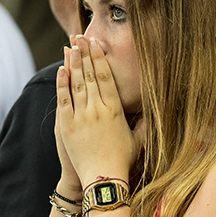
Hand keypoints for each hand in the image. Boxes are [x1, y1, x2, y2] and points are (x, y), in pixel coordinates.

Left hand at [56, 35, 143, 184]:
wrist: (102, 179)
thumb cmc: (122, 161)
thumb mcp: (138, 140)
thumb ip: (144, 123)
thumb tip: (154, 111)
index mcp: (115, 109)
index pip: (106, 77)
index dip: (99, 58)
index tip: (96, 44)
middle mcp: (98, 109)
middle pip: (89, 75)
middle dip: (84, 54)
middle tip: (80, 37)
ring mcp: (81, 116)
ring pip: (76, 84)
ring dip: (73, 63)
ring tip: (70, 47)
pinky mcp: (67, 126)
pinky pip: (63, 100)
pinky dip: (62, 83)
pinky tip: (61, 70)